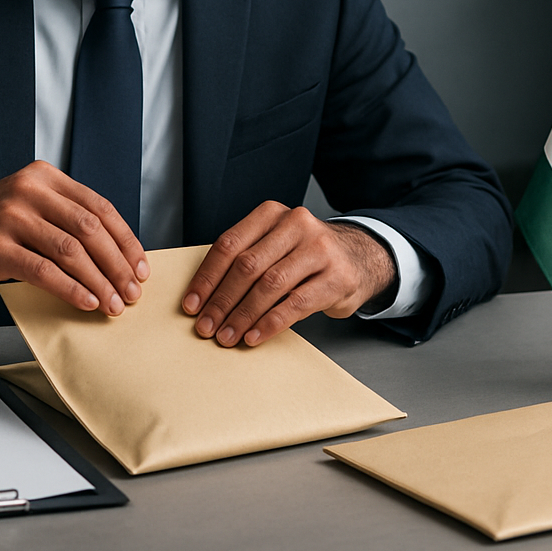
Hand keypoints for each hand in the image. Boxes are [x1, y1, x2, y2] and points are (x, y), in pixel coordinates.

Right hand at [0, 161, 147, 313]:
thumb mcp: (26, 208)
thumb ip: (64, 218)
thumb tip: (116, 256)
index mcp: (42, 177)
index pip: (99, 208)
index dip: (126, 241)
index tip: (141, 268)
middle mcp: (27, 190)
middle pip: (90, 229)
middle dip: (118, 265)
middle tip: (132, 292)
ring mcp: (9, 217)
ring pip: (71, 251)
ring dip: (100, 282)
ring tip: (113, 304)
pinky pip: (44, 271)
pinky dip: (72, 289)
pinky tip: (86, 302)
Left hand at [181, 202, 395, 346]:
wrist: (360, 258)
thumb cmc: (305, 255)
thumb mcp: (275, 244)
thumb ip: (246, 258)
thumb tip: (204, 297)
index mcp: (272, 214)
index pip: (229, 244)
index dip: (207, 278)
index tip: (192, 305)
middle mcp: (296, 225)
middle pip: (247, 266)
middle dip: (222, 301)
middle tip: (206, 327)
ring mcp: (319, 249)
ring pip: (270, 285)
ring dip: (243, 315)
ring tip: (227, 336)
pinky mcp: (336, 277)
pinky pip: (295, 304)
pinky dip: (270, 323)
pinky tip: (254, 336)